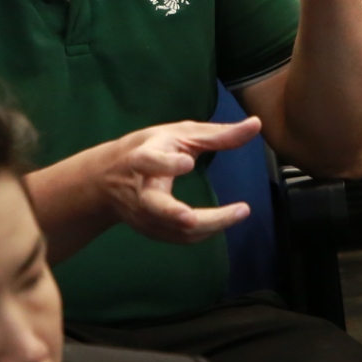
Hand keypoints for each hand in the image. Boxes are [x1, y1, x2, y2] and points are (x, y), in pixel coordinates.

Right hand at [102, 117, 263, 243]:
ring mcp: (143, 215)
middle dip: (176, 214)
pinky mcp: (151, 230)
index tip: (187, 162)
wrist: (105, 179)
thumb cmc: (148, 148)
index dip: (166, 163)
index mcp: (141, 159)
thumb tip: (256, 124)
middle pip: (156, 206)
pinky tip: (223, 221)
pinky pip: (180, 237)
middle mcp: (140, 190)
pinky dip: (204, 231)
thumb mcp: (178, 134)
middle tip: (193, 216)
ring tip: (239, 212)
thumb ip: (218, 134)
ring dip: (208, 224)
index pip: (149, 161)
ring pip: (174, 228)